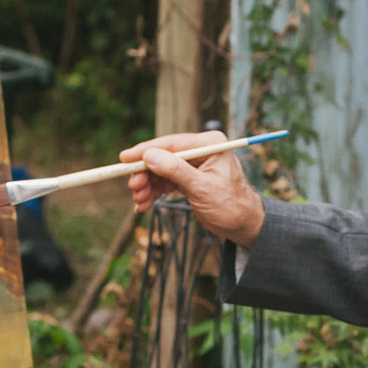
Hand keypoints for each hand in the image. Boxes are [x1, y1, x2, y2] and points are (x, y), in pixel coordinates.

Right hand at [119, 131, 265, 247]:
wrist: (243, 225)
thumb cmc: (230, 206)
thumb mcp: (202, 188)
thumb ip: (176, 170)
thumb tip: (150, 156)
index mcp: (209, 144)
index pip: (171, 143)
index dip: (146, 150)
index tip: (125, 158)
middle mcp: (201, 150)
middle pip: (163, 157)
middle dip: (145, 174)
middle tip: (133, 188)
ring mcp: (194, 164)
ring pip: (160, 170)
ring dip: (147, 186)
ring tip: (139, 202)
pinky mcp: (188, 177)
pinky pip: (165, 181)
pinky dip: (154, 192)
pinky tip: (144, 204)